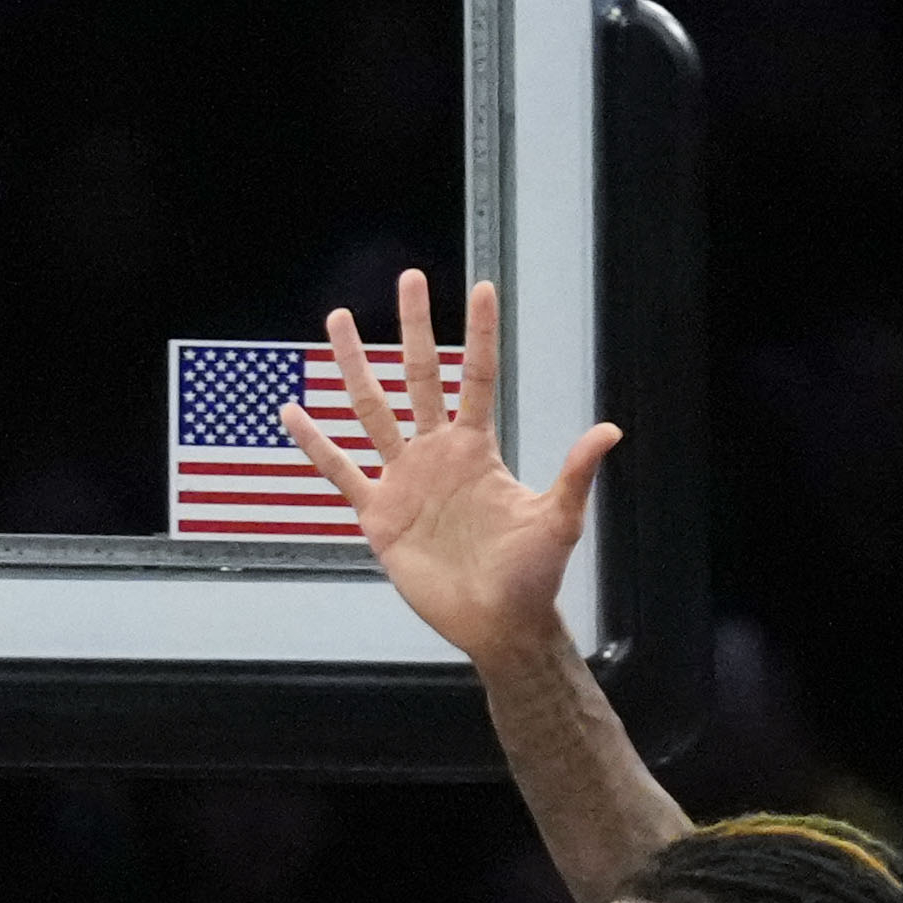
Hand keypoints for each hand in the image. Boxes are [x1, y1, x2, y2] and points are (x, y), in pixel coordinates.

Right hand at [304, 271, 616, 657]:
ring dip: (353, 366)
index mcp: (476, 448)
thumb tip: (609, 430)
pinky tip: (293, 413)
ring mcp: (404, 479)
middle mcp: (437, 453)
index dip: (480, 334)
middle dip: (414, 327)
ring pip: (372, 410)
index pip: (476, 377)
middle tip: (410, 279)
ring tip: (337, 320)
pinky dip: (316, 444)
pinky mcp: (379, 514)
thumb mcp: (558, 520)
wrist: (497, 623)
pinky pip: (340, 471)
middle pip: (420, 376)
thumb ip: (575, 473)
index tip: (482, 287)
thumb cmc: (532, 575)